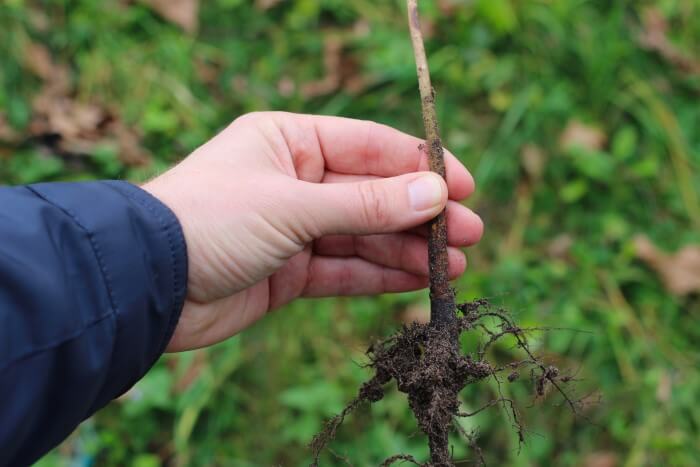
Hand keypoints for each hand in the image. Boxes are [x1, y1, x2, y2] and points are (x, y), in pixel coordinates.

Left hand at [143, 112, 482, 350]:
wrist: (144, 285)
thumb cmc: (209, 221)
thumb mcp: (294, 206)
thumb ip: (367, 204)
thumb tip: (437, 194)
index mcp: (289, 140)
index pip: (370, 147)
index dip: (420, 167)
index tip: (465, 187)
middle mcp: (294, 180)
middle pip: (373, 195)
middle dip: (421, 215)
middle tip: (471, 234)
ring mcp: (292, 229)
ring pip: (363, 237)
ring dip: (408, 250)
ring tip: (455, 266)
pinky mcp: (288, 273)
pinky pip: (343, 271)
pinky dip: (379, 277)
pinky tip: (418, 282)